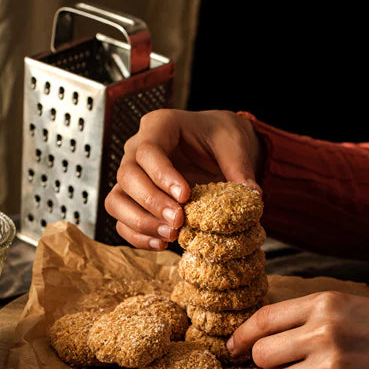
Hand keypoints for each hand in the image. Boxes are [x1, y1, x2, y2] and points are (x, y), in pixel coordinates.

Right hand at [104, 109, 262, 249]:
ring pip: (116, 200)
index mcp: (160, 126)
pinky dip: (138, 235)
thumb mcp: (234, 144)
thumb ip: (240, 167)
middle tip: (179, 220)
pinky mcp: (133, 199)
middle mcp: (137, 149)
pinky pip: (122, 220)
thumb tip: (251, 195)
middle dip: (151, 202)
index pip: (148, 150)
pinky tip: (163, 242)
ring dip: (140, 222)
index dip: (162, 176)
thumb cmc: (220, 137)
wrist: (215, 146)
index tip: (185, 196)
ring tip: (171, 235)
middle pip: (126, 176)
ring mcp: (132, 176)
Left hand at [228, 291, 368, 368]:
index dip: (241, 336)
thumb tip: (262, 334)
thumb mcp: (348, 306)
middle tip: (289, 365)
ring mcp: (334, 367)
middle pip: (263, 356)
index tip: (233, 348)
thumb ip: (307, 316)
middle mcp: (324, 332)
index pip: (263, 319)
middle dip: (269, 364)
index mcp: (323, 304)